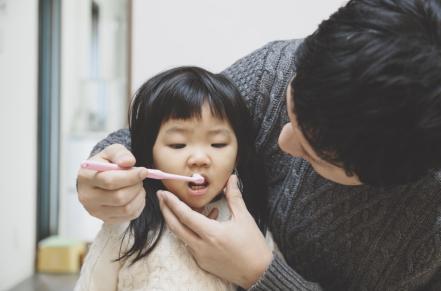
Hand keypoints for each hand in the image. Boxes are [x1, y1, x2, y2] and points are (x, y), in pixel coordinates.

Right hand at [77, 144, 148, 223]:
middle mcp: (88, 197)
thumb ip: (120, 154)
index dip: (130, 177)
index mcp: (86, 178)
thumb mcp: (111, 152)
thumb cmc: (106, 163)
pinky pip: (129, 216)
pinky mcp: (106, 219)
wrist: (98, 178)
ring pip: (126, 209)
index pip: (110, 181)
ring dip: (139, 196)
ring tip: (138, 186)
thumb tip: (128, 162)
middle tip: (141, 178)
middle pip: (119, 197)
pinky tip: (136, 195)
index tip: (144, 171)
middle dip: (136, 186)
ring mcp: (96, 211)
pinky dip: (139, 205)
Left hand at [157, 175, 272, 288]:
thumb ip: (234, 197)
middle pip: (175, 227)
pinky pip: (191, 243)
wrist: (258, 272)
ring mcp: (200, 256)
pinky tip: (205, 220)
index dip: (172, 203)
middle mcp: (202, 246)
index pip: (185, 216)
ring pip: (182, 235)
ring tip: (186, 206)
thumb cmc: (253, 245)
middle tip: (162, 198)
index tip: (164, 193)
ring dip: (179, 221)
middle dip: (166, 211)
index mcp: (212, 234)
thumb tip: (232, 179)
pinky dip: (192, 230)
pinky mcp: (202, 262)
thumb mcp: (244, 218)